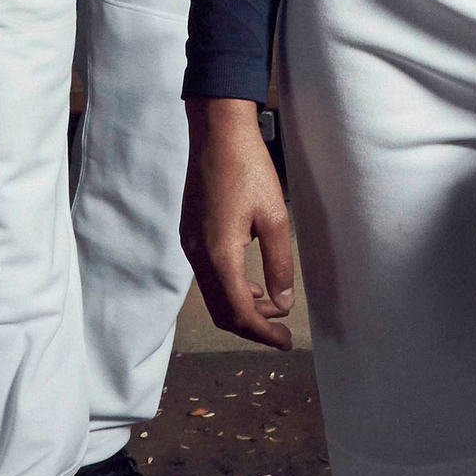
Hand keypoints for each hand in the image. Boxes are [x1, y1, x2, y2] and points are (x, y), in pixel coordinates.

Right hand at [182, 98, 299, 349]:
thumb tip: (283, 301)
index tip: (286, 343)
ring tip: (274, 305)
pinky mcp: (190, 233)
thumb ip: (279, 265)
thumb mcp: (275, 218)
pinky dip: (230, 288)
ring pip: (213, 295)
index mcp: (219, 255)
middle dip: (253, 326)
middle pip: (222, 311)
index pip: (239, 312)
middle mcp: (197, 255)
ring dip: (242, 307)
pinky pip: (208, 275)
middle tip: (282, 332)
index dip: (264, 333)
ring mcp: (189, 244)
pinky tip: (252, 283)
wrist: (216, 133)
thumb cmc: (249, 169)